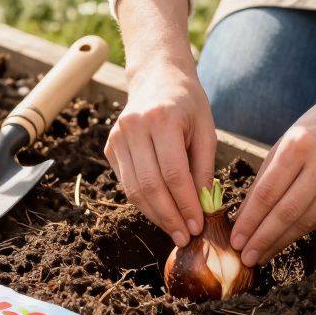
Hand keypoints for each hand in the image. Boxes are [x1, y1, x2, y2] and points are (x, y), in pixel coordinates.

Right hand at [106, 0, 217, 246]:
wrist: (157, 77)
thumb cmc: (188, 104)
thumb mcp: (205, 131)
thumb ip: (203, 169)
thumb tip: (203, 209)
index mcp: (161, 119)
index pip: (173, 173)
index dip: (185, 204)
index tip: (198, 226)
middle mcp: (133, 127)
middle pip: (150, 186)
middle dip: (169, 217)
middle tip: (185, 237)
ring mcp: (117, 137)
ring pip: (134, 189)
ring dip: (155, 215)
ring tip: (174, 230)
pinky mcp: (110, 147)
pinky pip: (127, 183)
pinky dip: (144, 202)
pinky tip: (161, 212)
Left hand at [230, 89, 315, 266]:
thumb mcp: (287, 140)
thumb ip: (267, 177)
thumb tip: (246, 215)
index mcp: (299, 145)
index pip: (268, 192)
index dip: (250, 220)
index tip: (236, 239)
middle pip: (287, 212)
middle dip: (263, 238)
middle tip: (246, 258)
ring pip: (306, 221)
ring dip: (281, 241)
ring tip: (263, 255)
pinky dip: (302, 231)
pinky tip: (287, 239)